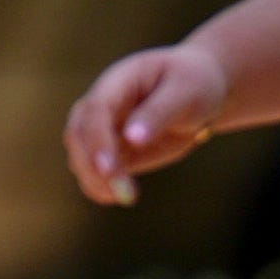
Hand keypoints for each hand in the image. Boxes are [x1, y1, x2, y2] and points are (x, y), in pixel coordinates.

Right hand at [64, 42, 233, 205]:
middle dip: (92, 165)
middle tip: (122, 193)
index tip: (108, 170)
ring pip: (81, 156)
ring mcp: (104, 128)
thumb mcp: (186, 92)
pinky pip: (96, 171)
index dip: (98, 141)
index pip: (96, 110)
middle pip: (78, 134)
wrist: (202, 93)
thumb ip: (159, 112)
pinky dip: (101, 187)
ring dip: (95, 180)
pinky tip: (121, 197)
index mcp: (118, 81)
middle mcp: (103, 104)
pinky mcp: (113, 150)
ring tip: (127, 197)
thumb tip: (132, 138)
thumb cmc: (195, 85)